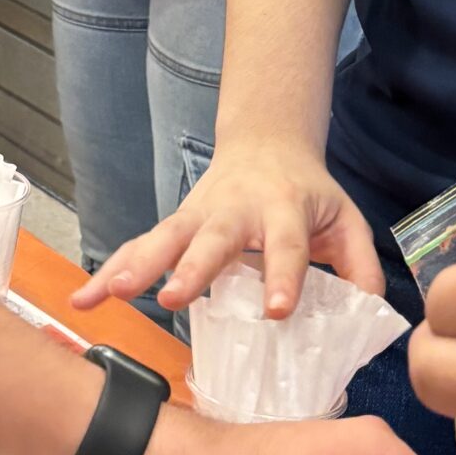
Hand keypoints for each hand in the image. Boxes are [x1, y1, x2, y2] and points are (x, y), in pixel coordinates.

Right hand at [73, 139, 384, 317]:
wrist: (267, 143)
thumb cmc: (307, 194)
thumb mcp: (345, 219)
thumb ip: (360, 263)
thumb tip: (372, 311)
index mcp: (285, 209)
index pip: (287, 246)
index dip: (283, 277)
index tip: (277, 311)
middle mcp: (236, 210)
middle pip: (212, 239)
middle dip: (192, 269)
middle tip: (172, 298)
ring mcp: (199, 214)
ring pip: (163, 239)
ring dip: (136, 267)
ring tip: (110, 295)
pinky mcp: (174, 224)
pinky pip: (139, 248)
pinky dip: (111, 270)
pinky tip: (83, 298)